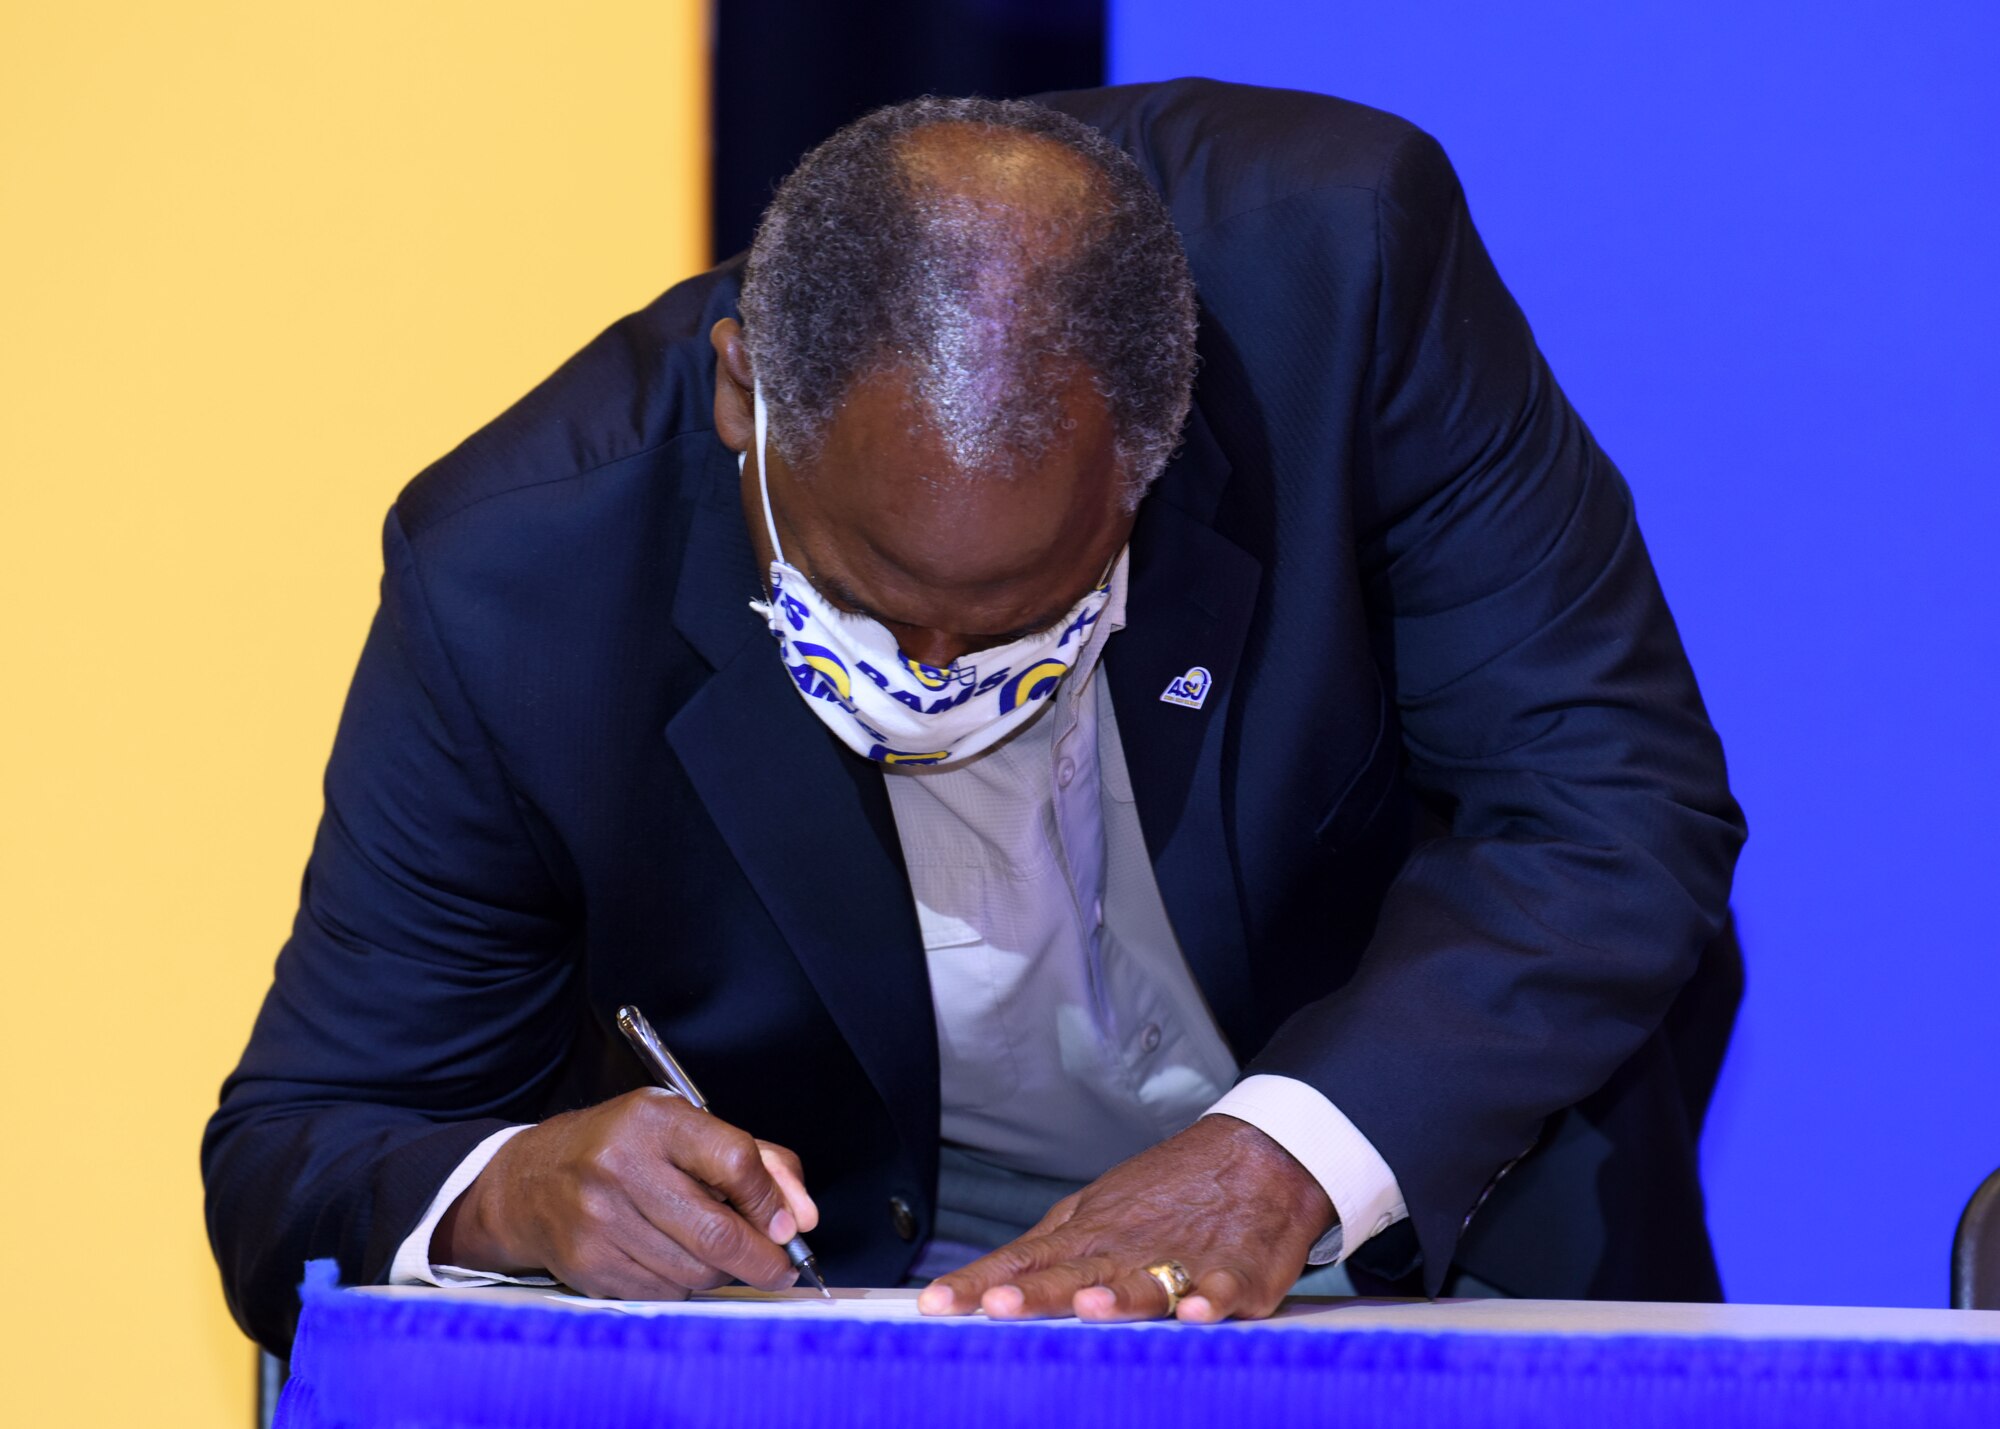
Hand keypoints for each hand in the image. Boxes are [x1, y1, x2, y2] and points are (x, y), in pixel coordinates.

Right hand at [434, 1088, 818, 1299]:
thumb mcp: (689, 1129)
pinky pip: (663, 1293)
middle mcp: (622, 1166)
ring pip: (695, 1272)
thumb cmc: (626, 1148)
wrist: (531, 1180)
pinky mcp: (588, 1264)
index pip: (736, 1163)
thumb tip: (803, 1218)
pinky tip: (676, 1262)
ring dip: (723, 1273)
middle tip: (781, 1268)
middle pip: (718, 1233)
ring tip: (719, 1255)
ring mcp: (600, 1220)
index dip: (772, 1203)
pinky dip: (685, 1286)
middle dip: (764, 1260)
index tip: (790, 1225)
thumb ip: (760, 1163)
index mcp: (656, 1120)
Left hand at [917, 1115, 1331, 1322]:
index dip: (978, 1284)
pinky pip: (1220, 1288)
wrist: (1256, 1155)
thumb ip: (1049, 1248)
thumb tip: (989, 1281)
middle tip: (996, 1307)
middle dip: (1035, 1293)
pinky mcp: (1235, 1273)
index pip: (1022, 1262)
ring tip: (1087, 1307)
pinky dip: (1209, 1297)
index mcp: (1088, 1236)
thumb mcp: (1098, 1209)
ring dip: (1116, 1297)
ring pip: (1143, 1282)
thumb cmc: (1171, 1191)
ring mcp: (1181, 1260)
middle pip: (1074, 1276)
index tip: (937, 1304)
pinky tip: (1193, 1311)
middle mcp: (1126, 1250)